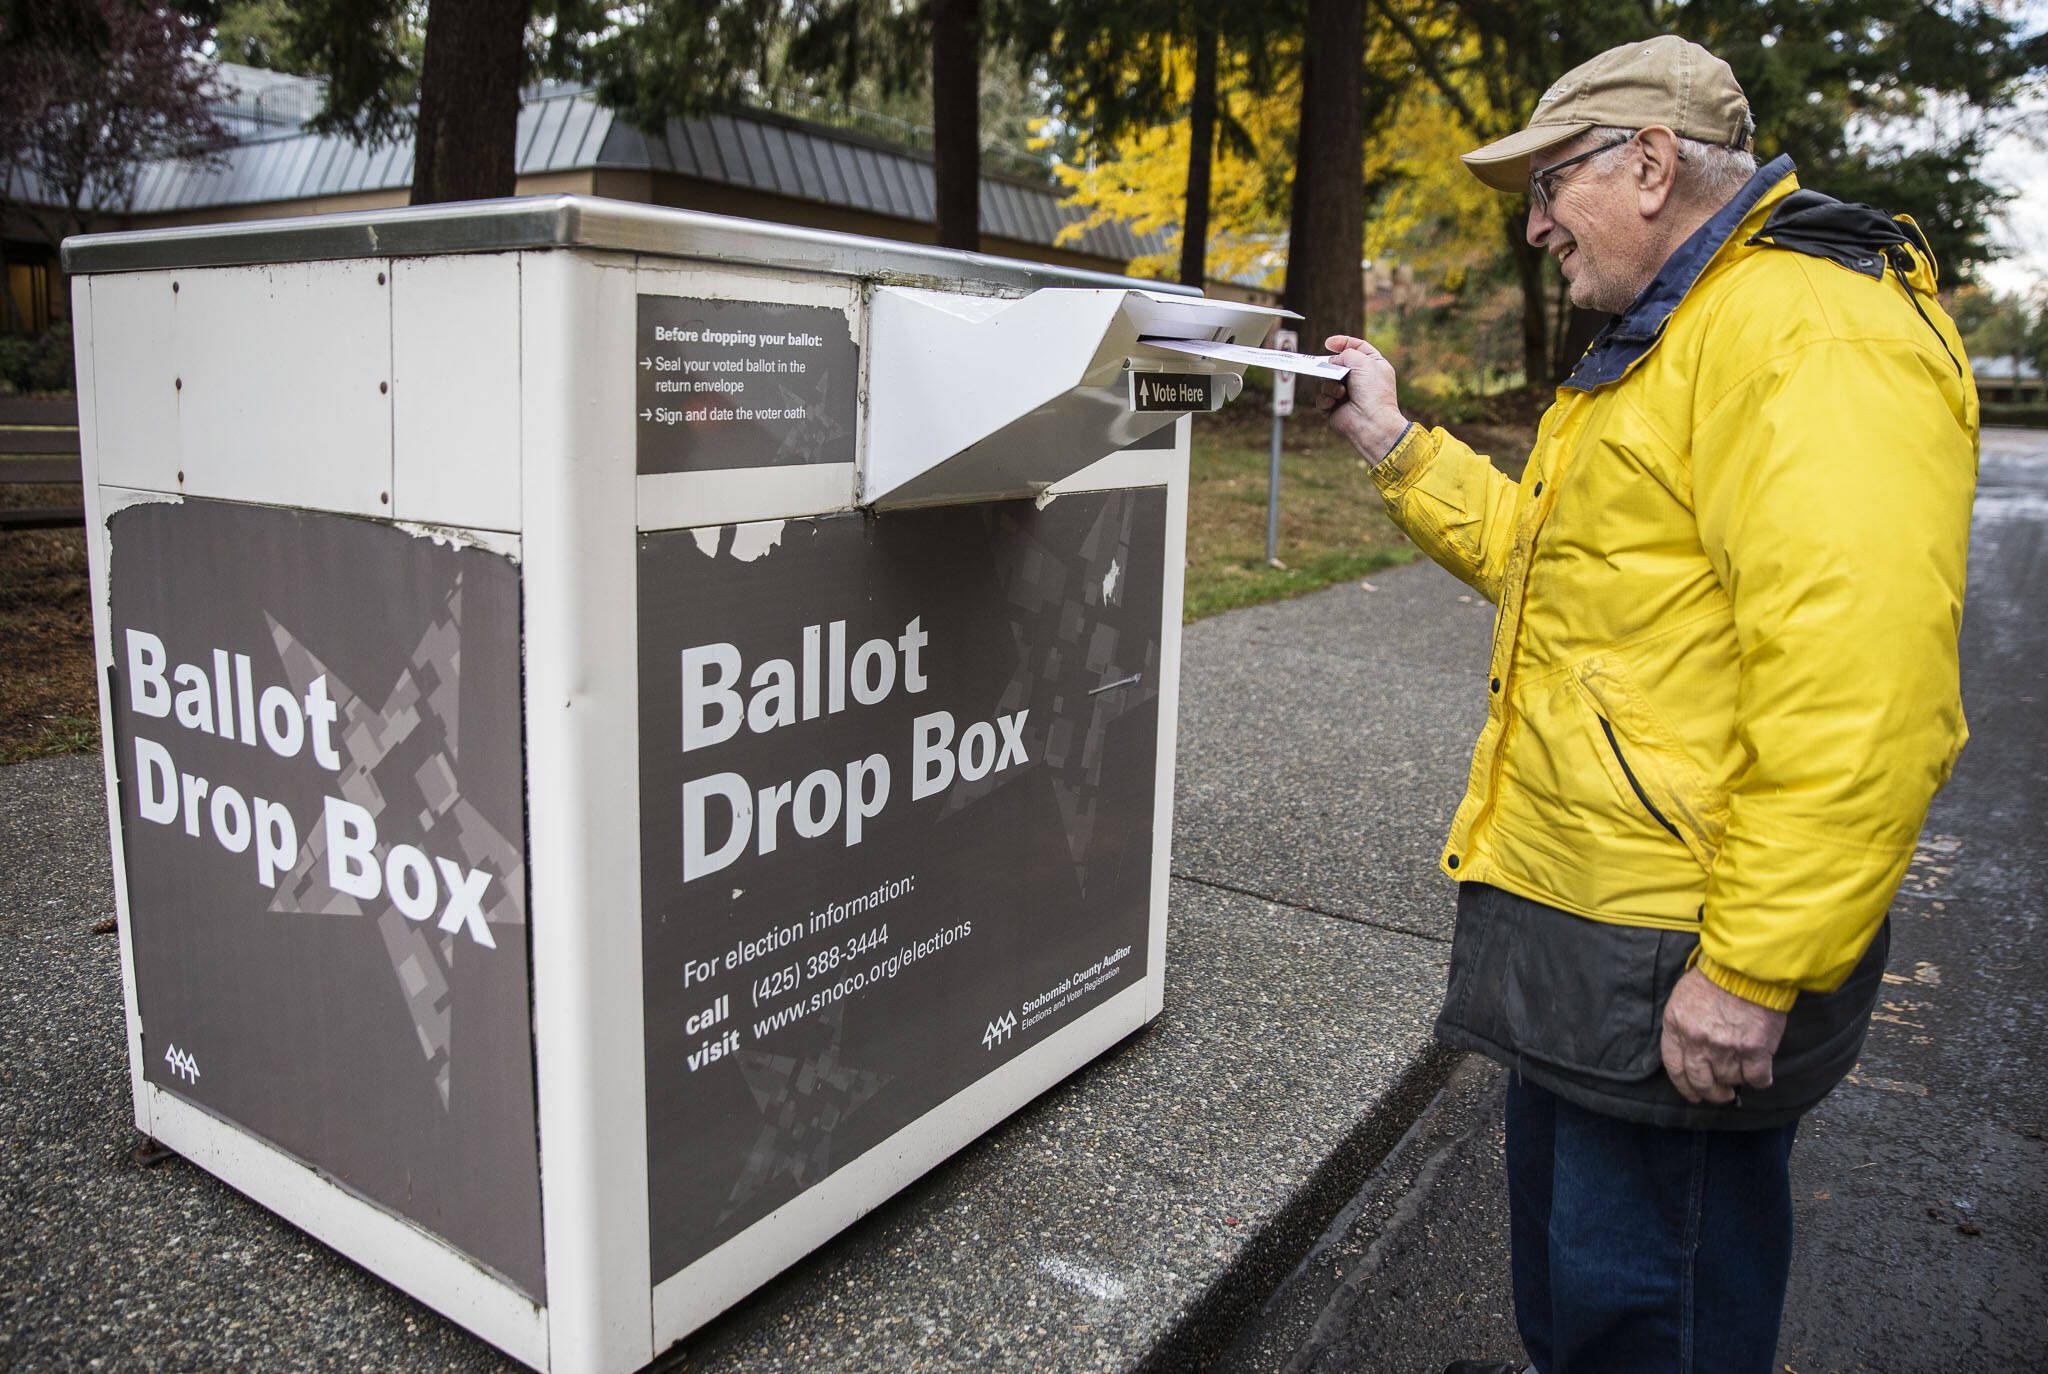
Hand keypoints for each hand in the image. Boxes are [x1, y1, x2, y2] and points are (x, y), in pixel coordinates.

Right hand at [1315, 334, 1408, 460]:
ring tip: (1340, 393)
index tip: (1328, 343)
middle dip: (1331, 366)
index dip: (1343, 342)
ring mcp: (1348, 394)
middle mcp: (1360, 379)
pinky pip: (1322, 398)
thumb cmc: (1373, 392)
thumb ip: (1346, 353)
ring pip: (1327, 381)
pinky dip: (1326, 400)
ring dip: (1331, 386)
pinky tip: (1334, 403)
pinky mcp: (1336, 408)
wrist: (1371, 422)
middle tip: (1327, 367)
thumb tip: (1333, 361)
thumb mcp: (1364, 362)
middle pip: (1338, 364)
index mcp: (1374, 365)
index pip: (1358, 347)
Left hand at [1660, 968, 1788, 1104]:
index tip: (1693, 1094)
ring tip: (1741, 1072)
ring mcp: (1726, 1047)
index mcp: (1676, 1027)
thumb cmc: (1715, 976)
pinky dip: (1760, 1080)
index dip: (1684, 1086)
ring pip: (1730, 1080)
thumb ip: (1682, 1026)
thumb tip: (1690, 1051)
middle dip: (1711, 1093)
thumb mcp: (1683, 997)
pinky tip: (1761, 1075)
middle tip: (1720, 1094)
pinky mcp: (1755, 1049)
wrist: (1747, 966)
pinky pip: (1757, 1078)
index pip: (1674, 1068)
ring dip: (1736, 1080)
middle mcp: (1698, 1041)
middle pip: (1701, 1081)